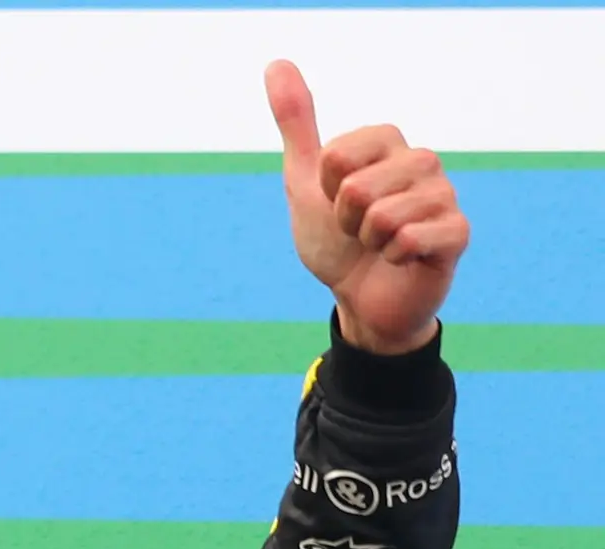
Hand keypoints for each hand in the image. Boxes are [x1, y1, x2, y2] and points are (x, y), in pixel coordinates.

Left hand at [268, 60, 465, 353]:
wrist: (359, 299)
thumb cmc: (335, 240)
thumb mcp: (304, 180)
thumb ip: (296, 123)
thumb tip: (276, 64)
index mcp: (388, 143)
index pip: (339, 155)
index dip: (326, 189)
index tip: (335, 203)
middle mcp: (422, 161)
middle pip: (358, 187)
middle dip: (344, 220)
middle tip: (358, 230)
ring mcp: (444, 196)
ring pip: (384, 216)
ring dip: (368, 241)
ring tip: (378, 244)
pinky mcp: (457, 233)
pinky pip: (413, 239)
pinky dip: (394, 257)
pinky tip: (402, 260)